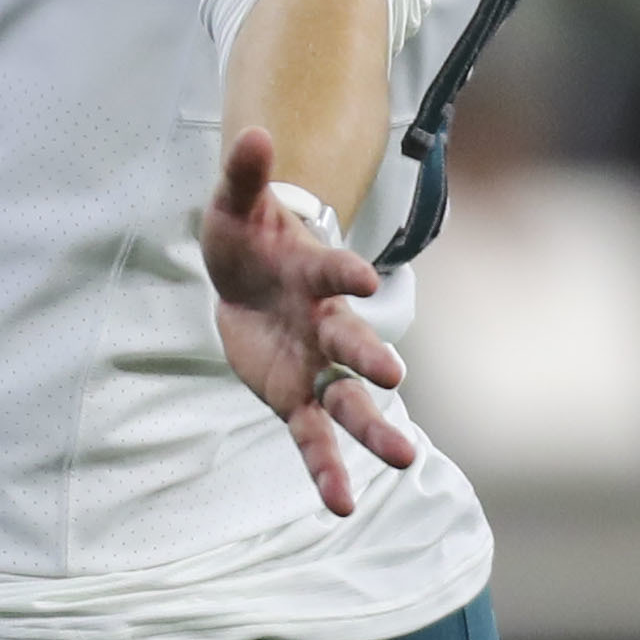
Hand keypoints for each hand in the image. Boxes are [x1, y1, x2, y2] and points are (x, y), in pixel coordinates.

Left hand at [197, 126, 414, 516]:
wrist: (246, 279)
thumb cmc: (249, 239)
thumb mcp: (234, 207)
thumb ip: (245, 176)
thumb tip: (252, 134)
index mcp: (316, 276)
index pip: (336, 273)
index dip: (348, 275)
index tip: (366, 282)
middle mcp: (328, 326)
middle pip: (355, 346)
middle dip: (372, 360)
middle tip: (394, 379)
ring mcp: (317, 368)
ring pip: (351, 403)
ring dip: (374, 429)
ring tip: (405, 459)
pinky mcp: (296, 400)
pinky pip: (313, 440)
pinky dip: (327, 470)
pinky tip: (340, 505)